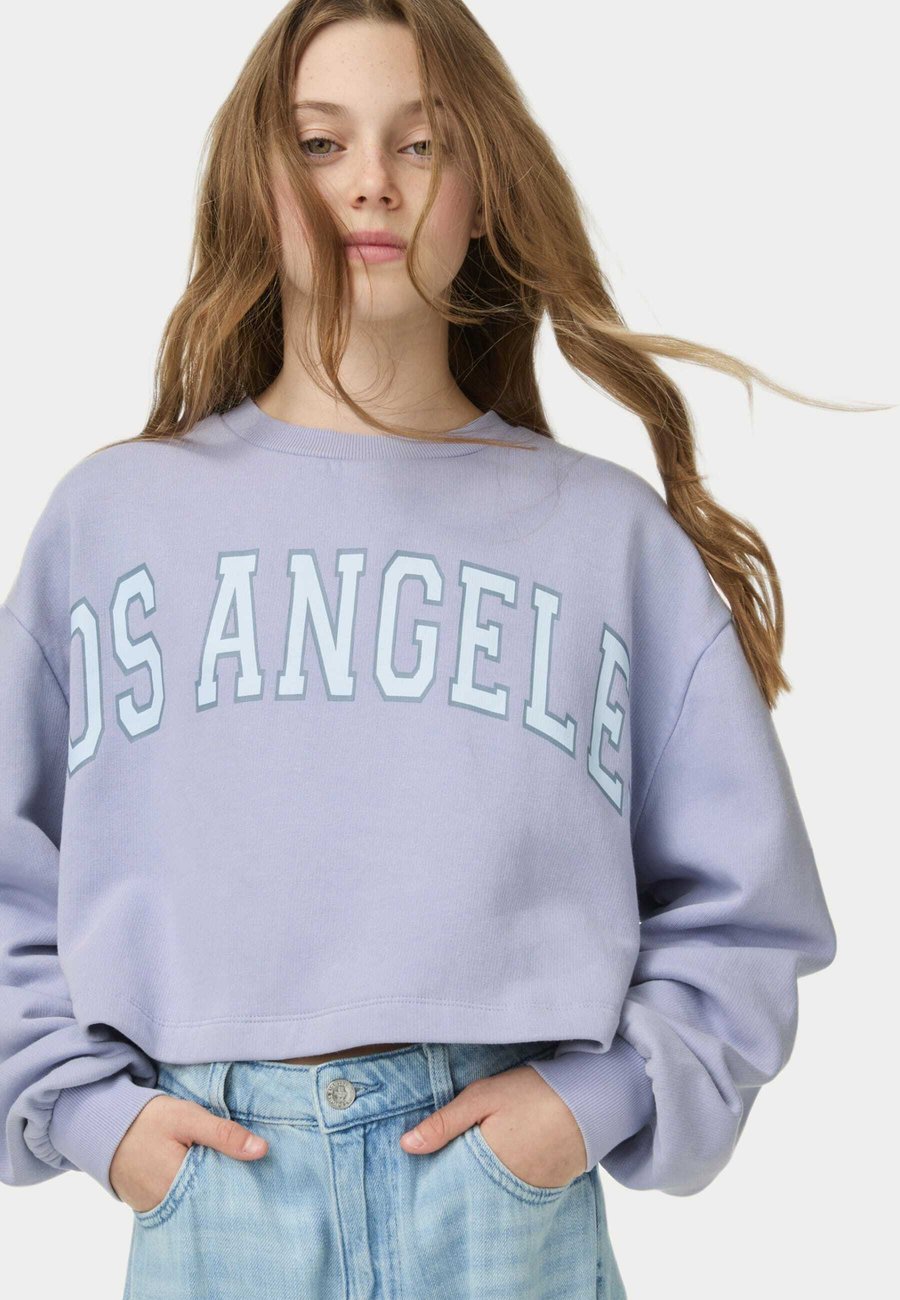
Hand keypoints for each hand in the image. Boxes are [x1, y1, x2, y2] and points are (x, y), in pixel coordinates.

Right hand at [110, 1093, 268, 1212]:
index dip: (243, 1181)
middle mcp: (169, 1205)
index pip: (224, 1193)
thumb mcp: (188, 1118)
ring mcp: (159, 1208)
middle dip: (229, 1187)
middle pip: (211, 1202)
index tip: (260, 1171)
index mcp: (180, 1184)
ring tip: (227, 1174)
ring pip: (197, 1204)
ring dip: (211, 1190)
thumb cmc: (148, 1120)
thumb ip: (224, 1134)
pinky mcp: (152, 1207)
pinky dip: (193, 1193)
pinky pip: (181, 1205)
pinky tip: (204, 1179)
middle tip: (249, 1173)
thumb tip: (262, 1150)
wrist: (104, 1126)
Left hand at [398, 1062, 586, 1188]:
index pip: (450, 1187)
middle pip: (471, 1197)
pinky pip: (519, 1195)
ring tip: (470, 1177)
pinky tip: (499, 1174)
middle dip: (457, 1190)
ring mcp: (531, 1193)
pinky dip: (506, 1187)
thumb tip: (406, 1146)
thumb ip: (444, 1122)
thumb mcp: (482, 1097)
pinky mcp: (550, 1191)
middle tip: (443, 1182)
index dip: (436, 1182)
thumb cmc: (532, 1093)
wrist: (592, 1097)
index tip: (421, 1182)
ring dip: (482, 1189)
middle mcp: (508, 1189)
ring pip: (494, 1197)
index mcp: (486, 1166)